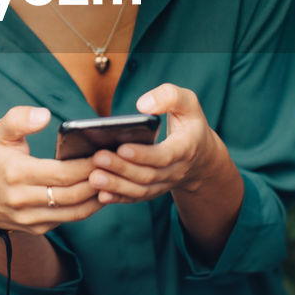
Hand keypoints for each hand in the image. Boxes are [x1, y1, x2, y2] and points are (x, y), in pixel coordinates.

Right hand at [0, 105, 102, 234]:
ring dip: (98, 197)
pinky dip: (88, 207)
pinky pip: (69, 219)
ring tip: (113, 180)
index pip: (61, 173)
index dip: (86, 165)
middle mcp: (22, 200)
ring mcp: (30, 218)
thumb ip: (19, 119)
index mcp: (16, 173)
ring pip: (75, 211)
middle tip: (116, 165)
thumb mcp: (1, 134)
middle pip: (72, 193)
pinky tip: (99, 192)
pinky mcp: (37, 229)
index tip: (104, 153)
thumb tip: (44, 115)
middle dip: (97, 180)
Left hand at [87, 84, 241, 212]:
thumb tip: (143, 104)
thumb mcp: (188, 103)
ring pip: (141, 190)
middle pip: (148, 175)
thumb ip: (170, 96)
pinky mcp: (153, 190)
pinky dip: (119, 198)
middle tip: (97, 158)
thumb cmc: (189, 123)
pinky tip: (101, 194)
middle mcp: (176, 170)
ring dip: (117, 186)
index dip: (144, 154)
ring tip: (94, 177)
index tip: (122, 147)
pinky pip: (137, 198)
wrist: (201, 156)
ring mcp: (165, 183)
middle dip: (122, 168)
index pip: (165, 155)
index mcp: (186, 147)